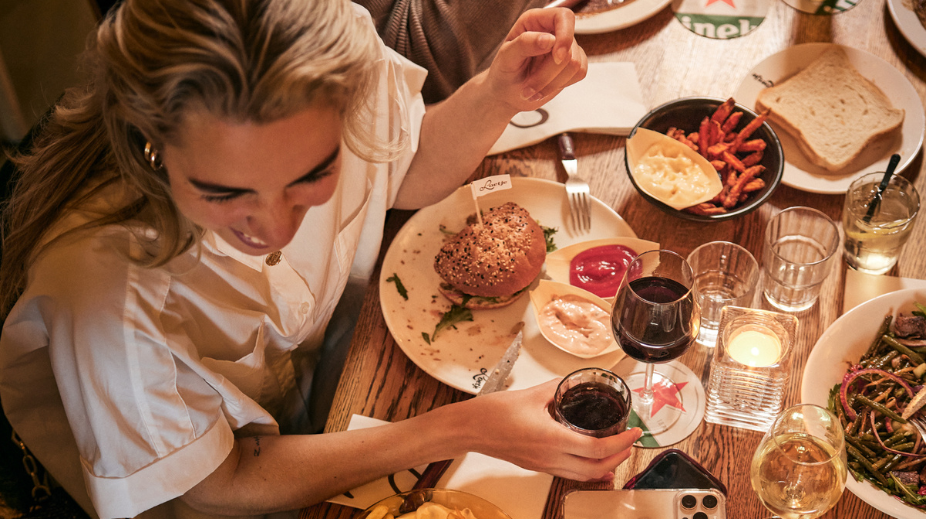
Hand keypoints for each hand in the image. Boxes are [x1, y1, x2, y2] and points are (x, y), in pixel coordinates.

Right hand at [471, 380, 640, 480]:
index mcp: (551, 438)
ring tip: (616, 454)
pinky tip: (591, 464)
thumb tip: (574, 383)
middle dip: (618, 458)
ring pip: (582, 475)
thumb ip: (557, 389)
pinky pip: (568, 474)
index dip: (620, 442)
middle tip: (629, 443)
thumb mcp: (532, 394)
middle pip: (595, 468)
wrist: (470, 428)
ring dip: (604, 467)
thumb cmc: (493, 414)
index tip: (633, 431)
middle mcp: (549, 457)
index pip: (596, 448)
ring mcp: (542, 465)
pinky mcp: (536, 466)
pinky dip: (585, 470)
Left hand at [486, 8, 587, 112]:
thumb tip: (549, 39)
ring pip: (575, 64)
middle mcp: (553, 31)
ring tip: (531, 89)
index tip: (556, 57)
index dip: (564, 36)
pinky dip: (558, 86)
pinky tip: (543, 89)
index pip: (563, 17)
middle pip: (568, 49)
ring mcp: (565, 48)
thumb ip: (525, 43)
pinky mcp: (572, 65)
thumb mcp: (507, 57)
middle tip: (528, 86)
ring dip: (551, 83)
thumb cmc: (504, 71)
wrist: (507, 93)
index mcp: (536, 21)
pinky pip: (579, 73)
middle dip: (547, 74)